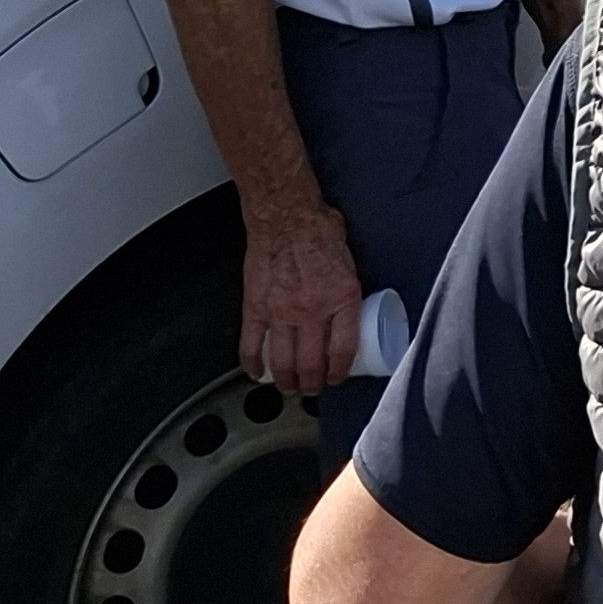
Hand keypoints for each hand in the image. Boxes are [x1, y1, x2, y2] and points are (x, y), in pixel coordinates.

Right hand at [242, 197, 363, 394]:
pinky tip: (256, 372)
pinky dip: (252, 364)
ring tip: (289, 387)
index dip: (340, 371)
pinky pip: (250, 345)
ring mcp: (281, 311)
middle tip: (312, 388)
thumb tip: (351, 307)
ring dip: (286, 381)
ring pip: (283, 362)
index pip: (344, 350)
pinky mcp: (256, 306)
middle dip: (313, 384)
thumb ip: (348, 288)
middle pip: (312, 363)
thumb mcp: (349, 261)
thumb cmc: (318, 229)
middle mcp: (313, 309)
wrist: (285, 215)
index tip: (337, 377)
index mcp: (342, 297)